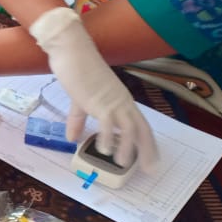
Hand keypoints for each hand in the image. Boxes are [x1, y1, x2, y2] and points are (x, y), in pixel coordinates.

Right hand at [28, 8, 158, 171]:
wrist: (71, 51)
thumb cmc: (77, 70)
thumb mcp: (79, 99)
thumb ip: (78, 119)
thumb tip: (72, 138)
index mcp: (121, 100)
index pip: (141, 125)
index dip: (147, 144)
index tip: (150, 161)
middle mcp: (122, 102)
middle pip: (142, 129)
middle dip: (148, 151)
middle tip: (150, 170)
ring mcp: (112, 102)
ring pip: (129, 129)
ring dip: (129, 148)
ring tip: (121, 164)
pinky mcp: (99, 101)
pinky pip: (108, 123)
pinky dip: (108, 138)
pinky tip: (104, 150)